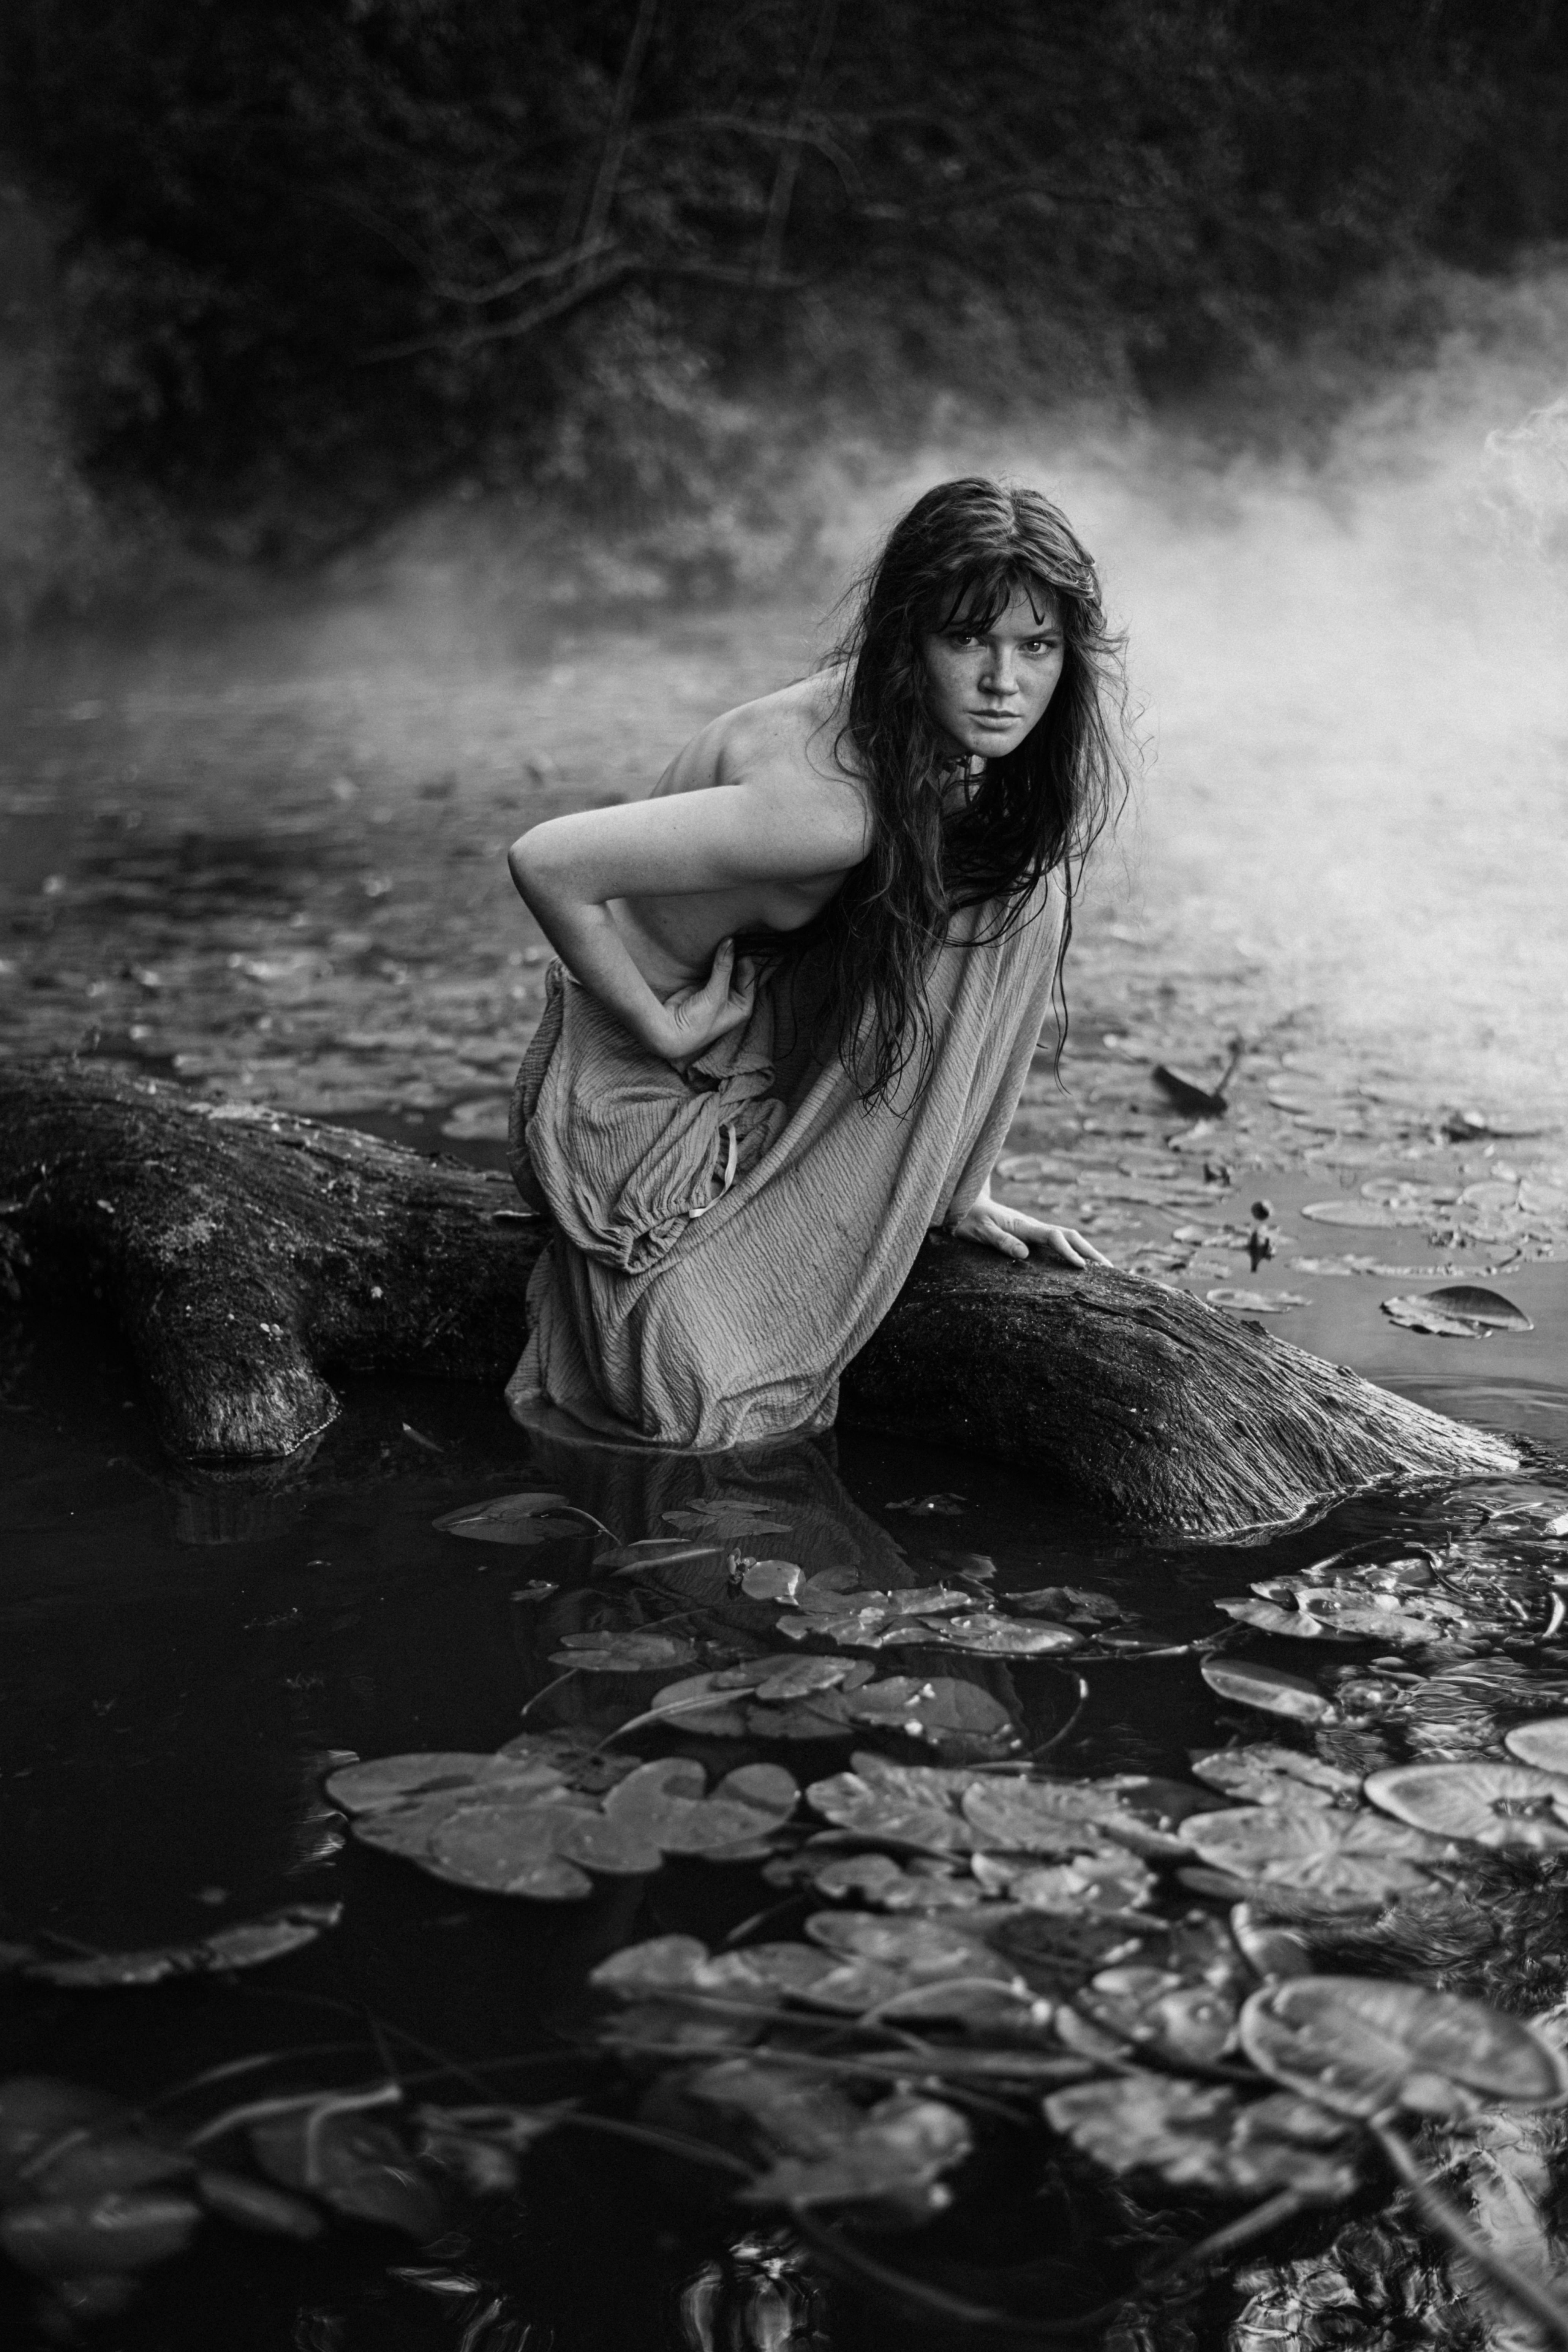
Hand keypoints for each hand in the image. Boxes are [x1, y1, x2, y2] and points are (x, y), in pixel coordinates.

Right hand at [651, 939, 757, 1064]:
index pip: (750, 977)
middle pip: (740, 972)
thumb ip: (723, 968)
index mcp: (743, 1006)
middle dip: (738, 955)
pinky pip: (713, 967)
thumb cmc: (698, 1022)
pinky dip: (715, 958)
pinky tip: (718, 944)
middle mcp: (733, 998)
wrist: (670, 1031)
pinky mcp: (704, 984)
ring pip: (726, 968)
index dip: (748, 960)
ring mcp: (718, 990)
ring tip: (728, 936)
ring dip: (726, 955)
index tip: (743, 943)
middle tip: (739, 934)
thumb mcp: (715, 995)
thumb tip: (730, 942)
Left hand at [950, 1189, 1110, 1268]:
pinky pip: (1059, 1242)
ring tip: (1106, 1268)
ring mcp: (1035, 1229)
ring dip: (1087, 1251)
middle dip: (1091, 1251)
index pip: (1054, 1237)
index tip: (1082, 1268)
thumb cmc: (969, 1219)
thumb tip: (1024, 1255)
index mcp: (1024, 1226)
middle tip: (1111, 1270)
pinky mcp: (1032, 1234)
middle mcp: (1034, 1226)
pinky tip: (1082, 1263)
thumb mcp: (980, 1232)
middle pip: (1070, 1235)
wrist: (964, 1202)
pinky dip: (1075, 1250)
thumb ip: (1001, 1242)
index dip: (1069, 1252)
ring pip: (1068, 1238)